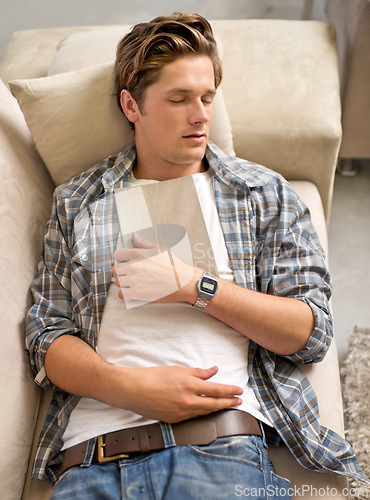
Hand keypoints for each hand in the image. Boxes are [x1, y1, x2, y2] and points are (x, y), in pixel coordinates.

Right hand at [111, 365, 242, 422]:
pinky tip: (206, 409)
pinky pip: (193, 416)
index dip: (230, 391)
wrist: (134, 390)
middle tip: (239, 401)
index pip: (217, 390)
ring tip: (226, 405)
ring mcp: (182, 413)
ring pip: (205, 411)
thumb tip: (213, 371)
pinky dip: (202, 412)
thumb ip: (198, 372)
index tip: (239, 391)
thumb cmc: (153, 376)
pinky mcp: (174, 420)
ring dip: (217, 407)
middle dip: (229, 402)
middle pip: (215, 403)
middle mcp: (188, 402)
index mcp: (190, 386)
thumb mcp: (178, 370)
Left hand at [112, 232, 199, 304]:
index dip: (122, 259)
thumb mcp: (160, 249)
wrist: (183, 281)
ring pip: (118, 282)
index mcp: (138, 254)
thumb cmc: (173, 265)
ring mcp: (134, 280)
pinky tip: (132, 292)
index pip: (117, 255)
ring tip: (132, 283)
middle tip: (130, 274)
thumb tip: (134, 236)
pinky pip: (121, 294)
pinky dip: (125, 294)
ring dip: (124, 283)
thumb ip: (144, 243)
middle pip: (115, 269)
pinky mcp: (137, 293)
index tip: (127, 263)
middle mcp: (134, 266)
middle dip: (122, 271)